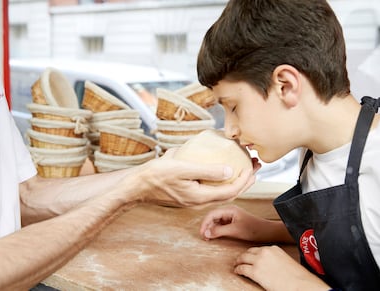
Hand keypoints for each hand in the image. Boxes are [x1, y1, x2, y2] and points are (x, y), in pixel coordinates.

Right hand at [133, 148, 256, 206]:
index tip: (253, 167)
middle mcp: (198, 201)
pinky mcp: (187, 194)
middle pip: (228, 194)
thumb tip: (229, 170)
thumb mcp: (183, 168)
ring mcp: (192, 199)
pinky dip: (220, 181)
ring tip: (242, 168)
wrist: (137, 185)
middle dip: (244, 181)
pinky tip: (219, 171)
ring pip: (219, 193)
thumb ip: (207, 171)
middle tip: (254, 167)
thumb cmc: (157, 175)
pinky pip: (210, 190)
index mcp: (200, 196)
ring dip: (233, 181)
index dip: (245, 180)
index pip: (231, 191)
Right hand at [200, 205, 262, 240]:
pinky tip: (214, 236)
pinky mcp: (233, 222)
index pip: (211, 214)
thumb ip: (219, 231)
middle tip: (203, 236)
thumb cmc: (253, 229)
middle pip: (212, 217)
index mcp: (229, 209)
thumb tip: (206, 233)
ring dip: (211, 229)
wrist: (266, 232)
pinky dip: (216, 230)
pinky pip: (221, 225)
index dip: (204, 223)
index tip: (201, 233)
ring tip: (208, 238)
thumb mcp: (234, 231)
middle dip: (206, 226)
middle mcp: (229, 211)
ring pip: (216, 221)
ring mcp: (231, 216)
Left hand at [234, 246, 329, 290]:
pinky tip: (237, 271)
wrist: (300, 284)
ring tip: (237, 265)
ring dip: (238, 261)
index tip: (251, 256)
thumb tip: (272, 266)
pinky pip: (242, 268)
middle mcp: (265, 252)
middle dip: (244, 256)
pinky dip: (238, 270)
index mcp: (274, 249)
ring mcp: (259, 261)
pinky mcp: (255, 271)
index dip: (253, 253)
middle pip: (249, 252)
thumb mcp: (287, 262)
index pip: (259, 249)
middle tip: (240, 259)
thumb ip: (277, 260)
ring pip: (243, 258)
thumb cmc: (298, 277)